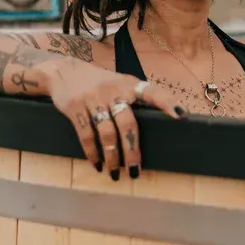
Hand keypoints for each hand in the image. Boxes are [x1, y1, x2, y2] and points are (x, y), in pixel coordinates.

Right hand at [39, 60, 185, 179]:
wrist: (63, 71)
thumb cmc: (99, 83)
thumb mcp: (119, 82)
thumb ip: (133, 99)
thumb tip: (155, 128)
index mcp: (129, 84)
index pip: (152, 92)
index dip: (167, 102)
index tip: (181, 115)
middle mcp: (113, 90)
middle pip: (128, 123)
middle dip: (132, 150)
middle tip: (135, 171)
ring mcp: (93, 98)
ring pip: (107, 133)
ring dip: (112, 157)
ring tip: (116, 173)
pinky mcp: (75, 107)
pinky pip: (86, 134)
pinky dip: (93, 153)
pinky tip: (97, 164)